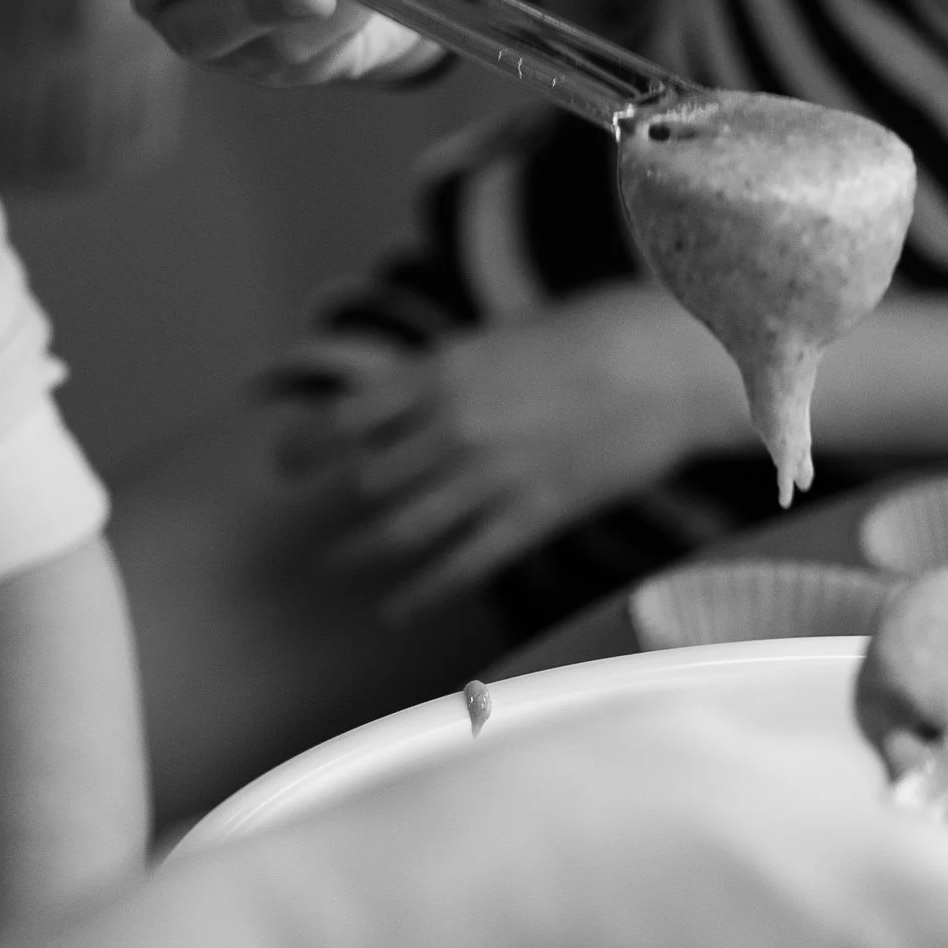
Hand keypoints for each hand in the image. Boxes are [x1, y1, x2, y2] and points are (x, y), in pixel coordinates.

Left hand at [277, 286, 744, 608]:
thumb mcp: (495, 341)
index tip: (284, 462)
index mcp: (441, 373)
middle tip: (301, 523)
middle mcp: (454, 427)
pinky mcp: (532, 515)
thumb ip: (442, 376)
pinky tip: (394, 610)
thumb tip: (395, 405)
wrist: (663, 363)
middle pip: (367, 480)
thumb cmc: (584, 337)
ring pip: (403, 528)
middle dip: (329, 505)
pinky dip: (421, 591)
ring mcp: (492, 475)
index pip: (347, 417)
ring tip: (334, 564)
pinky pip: (462, 564)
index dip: (307, 446)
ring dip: (360, 551)